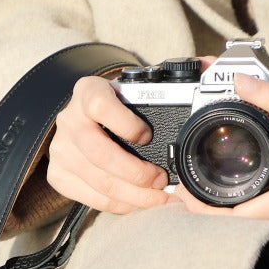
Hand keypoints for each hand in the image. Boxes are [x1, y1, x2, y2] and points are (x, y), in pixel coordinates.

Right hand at [46, 73, 176, 213]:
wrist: (88, 119)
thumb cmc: (121, 106)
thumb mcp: (138, 88)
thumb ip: (174, 80)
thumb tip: (209, 64)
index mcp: (89, 92)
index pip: (99, 105)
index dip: (125, 124)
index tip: (147, 135)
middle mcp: (69, 119)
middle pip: (99, 153)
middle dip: (137, 173)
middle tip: (162, 181)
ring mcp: (61, 149)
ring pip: (99, 181)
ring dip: (134, 195)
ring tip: (158, 197)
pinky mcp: (58, 174)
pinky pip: (92, 198)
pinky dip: (120, 204)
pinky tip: (138, 201)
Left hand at [176, 74, 268, 234]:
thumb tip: (242, 82)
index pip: (239, 219)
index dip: (203, 213)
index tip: (178, 201)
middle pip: (247, 230)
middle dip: (212, 218)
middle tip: (182, 202)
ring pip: (268, 230)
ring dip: (237, 220)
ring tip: (208, 203)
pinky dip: (265, 218)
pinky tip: (252, 204)